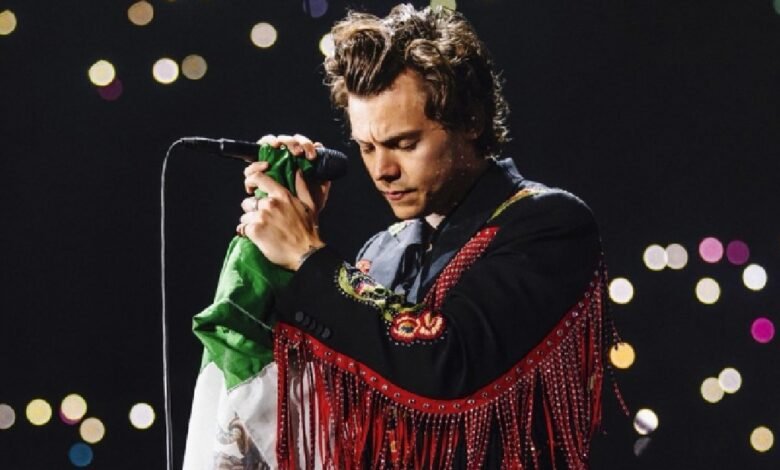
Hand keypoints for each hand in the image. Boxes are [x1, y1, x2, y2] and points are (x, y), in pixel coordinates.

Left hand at [239, 135, 327, 269]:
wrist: (306, 253)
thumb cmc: (308, 231)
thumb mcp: (309, 205)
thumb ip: (301, 187)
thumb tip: (298, 172)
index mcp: (282, 195)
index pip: (258, 178)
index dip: (250, 180)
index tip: (250, 187)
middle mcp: (269, 204)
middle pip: (248, 201)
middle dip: (252, 210)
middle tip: (262, 219)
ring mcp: (261, 217)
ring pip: (244, 216)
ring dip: (249, 223)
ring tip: (261, 230)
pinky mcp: (254, 231)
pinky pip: (242, 228)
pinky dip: (246, 232)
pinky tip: (254, 237)